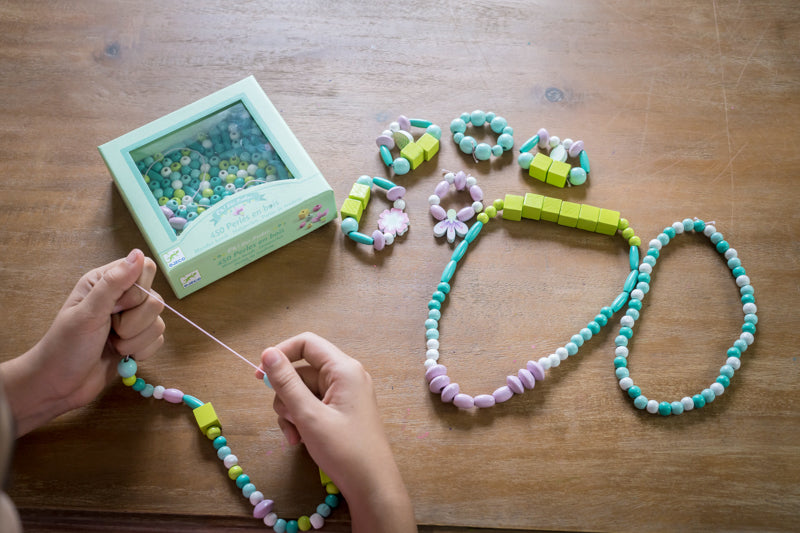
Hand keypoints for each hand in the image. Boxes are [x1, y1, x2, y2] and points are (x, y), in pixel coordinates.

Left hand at [0, 249, 164, 435]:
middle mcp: (121, 298)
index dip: (137, 289)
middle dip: (134, 321)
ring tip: (113, 345)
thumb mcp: (88, 312)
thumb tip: (138, 253)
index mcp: (106, 282)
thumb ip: (114, 283)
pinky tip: (123, 356)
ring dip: (135, 340)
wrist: (58, 386)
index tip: (117, 305)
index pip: (144, 268)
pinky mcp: (138, 341)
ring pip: (159, 322)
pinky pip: (158, 340)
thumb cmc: (65, 346)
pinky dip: (142, 351)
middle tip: (110, 330)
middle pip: (155, 299)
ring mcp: (132, 321)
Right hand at [257, 332, 415, 532]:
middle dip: (286, 395)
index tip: (259, 375)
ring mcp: (344, 394)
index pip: (307, 343)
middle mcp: (346, 376)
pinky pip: (312, 405)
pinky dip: (301, 420)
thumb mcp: (309, 415)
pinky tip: (300, 440)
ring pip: (303, 391)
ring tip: (296, 436)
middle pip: (302, 371)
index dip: (281, 354)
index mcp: (344, 369)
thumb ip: (286, 383)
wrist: (371, 485)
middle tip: (288, 420)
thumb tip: (267, 353)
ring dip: (291, 412)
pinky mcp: (341, 411)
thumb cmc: (344, 450)